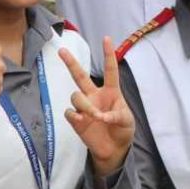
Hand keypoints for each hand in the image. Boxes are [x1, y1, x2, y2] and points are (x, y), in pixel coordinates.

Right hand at [57, 37, 137, 176]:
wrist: (113, 150)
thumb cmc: (122, 130)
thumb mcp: (127, 122)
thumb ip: (117, 116)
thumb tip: (101, 116)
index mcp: (111, 92)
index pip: (110, 70)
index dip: (108, 54)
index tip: (106, 38)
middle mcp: (94, 95)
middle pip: (79, 76)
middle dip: (71, 63)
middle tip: (62, 50)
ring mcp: (84, 107)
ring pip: (75, 96)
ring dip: (84, 105)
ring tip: (93, 116)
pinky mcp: (76, 119)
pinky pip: (70, 112)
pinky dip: (76, 116)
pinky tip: (82, 121)